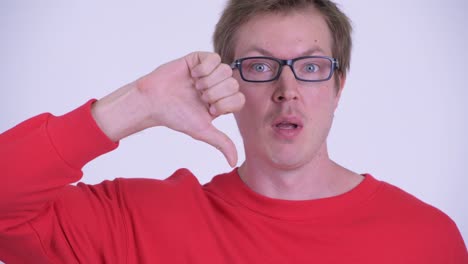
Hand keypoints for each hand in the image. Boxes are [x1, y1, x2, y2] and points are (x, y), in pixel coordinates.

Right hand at [93, 52, 244, 166]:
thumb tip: (234, 162)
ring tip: (195, 87)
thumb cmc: (175, 116)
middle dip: (215, 94)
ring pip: (226, 70)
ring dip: (209, 82)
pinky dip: (205, 68)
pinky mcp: (199, 58)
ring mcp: (209, 71)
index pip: (239, 98)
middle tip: (200, 97)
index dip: (225, 104)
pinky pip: (215, 58)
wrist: (154, 101)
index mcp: (222, 100)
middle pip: (234, 84)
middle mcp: (218, 85)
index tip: (209, 109)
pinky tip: (193, 75)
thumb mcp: (202, 131)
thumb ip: (222, 143)